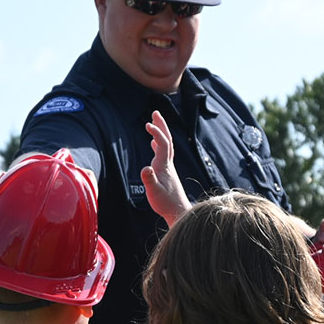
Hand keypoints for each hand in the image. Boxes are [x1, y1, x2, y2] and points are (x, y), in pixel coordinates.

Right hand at [141, 111, 189, 226]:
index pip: (163, 144)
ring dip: (160, 133)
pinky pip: (163, 153)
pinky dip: (158, 145)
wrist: (177, 211)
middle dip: (161, 125)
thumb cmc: (165, 203)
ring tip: (153, 123)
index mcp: (164, 165)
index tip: (148, 124)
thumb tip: (145, 168)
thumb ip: (149, 180)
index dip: (157, 133)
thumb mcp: (154, 192)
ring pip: (165, 145)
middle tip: (155, 112)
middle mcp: (168, 163)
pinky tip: (153, 144)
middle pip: (167, 140)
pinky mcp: (167, 172)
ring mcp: (168, 167)